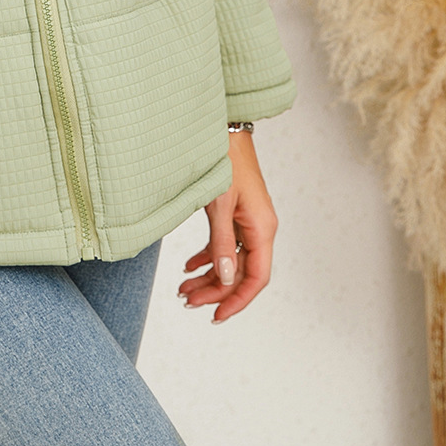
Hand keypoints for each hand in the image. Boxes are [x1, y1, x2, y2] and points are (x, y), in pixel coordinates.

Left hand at [178, 130, 276, 323]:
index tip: (216, 316)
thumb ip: (222, 244)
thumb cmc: (224, 162)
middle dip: (214, 290)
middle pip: (241, 273)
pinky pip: (225, 245)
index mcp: (262, 229)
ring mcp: (248, 221)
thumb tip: (226, 278)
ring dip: (208, 276)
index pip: (256, 278)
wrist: (224, 130)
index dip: (237, 300)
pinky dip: (208, 257)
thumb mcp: (219, 206)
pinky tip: (188, 266)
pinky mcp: (236, 213)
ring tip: (182, 289)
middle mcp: (259, 229)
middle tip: (186, 301)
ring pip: (231, 261)